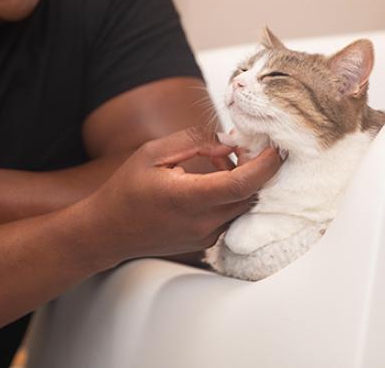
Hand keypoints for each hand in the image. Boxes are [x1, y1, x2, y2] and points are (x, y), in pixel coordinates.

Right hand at [85, 129, 281, 262]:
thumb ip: (194, 141)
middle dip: (257, 169)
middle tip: (246, 145)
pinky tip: (214, 179)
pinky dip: (232, 195)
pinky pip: (232, 216)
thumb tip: (228, 142)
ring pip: (244, 206)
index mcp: (189, 198)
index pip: (243, 184)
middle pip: (251, 195)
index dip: (266, 164)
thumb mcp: (153, 152)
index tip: (276, 147)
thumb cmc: (127, 189)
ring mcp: (206, 237)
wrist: (109, 231)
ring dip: (244, 182)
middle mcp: (203, 223)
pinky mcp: (206, 243)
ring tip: (222, 161)